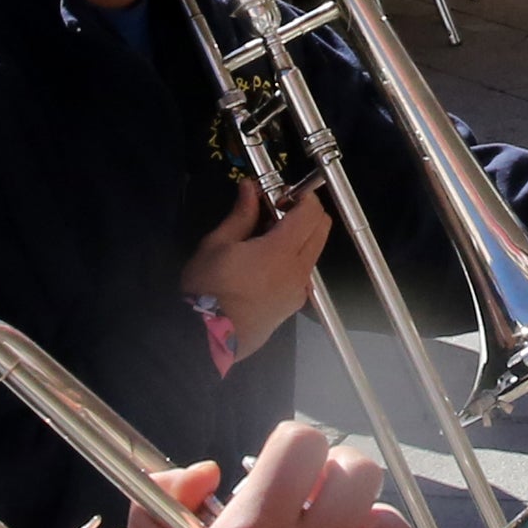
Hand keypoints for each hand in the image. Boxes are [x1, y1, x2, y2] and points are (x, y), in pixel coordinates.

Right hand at [178, 179, 331, 359]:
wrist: (206, 340)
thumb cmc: (207, 289)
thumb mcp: (217, 245)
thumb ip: (241, 215)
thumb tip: (251, 188)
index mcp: (281, 252)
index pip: (311, 212)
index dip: (301, 196)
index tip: (279, 194)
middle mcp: (298, 271)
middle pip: (321, 229)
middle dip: (305, 213)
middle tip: (275, 212)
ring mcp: (299, 291)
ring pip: (313, 252)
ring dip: (300, 237)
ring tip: (265, 238)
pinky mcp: (293, 307)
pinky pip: (303, 274)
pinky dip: (293, 259)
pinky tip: (264, 265)